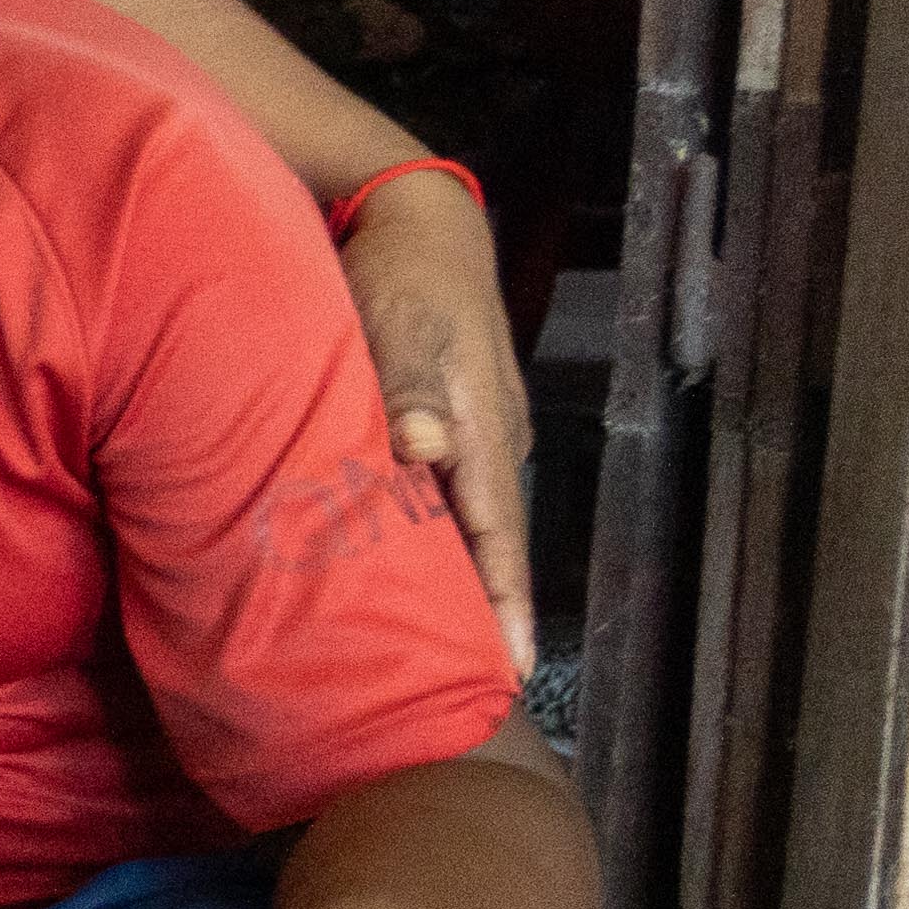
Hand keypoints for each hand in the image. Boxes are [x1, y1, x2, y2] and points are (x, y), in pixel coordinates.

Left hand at [339, 177, 534, 672]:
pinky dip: (441, 537)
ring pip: (470, 522)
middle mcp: (493, 440)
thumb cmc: (399, 276)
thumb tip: (424, 445)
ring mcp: (480, 432)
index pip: (500, 535)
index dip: (504, 603)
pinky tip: (420, 569)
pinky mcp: (455, 422)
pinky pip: (452, 495)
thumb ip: (408, 388)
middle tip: (479, 688)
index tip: (512, 668)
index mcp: (486, 429)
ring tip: (454, 649)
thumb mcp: (397, 325)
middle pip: (492, 543)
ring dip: (465, 580)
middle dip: (491, 613)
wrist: (417, 220)